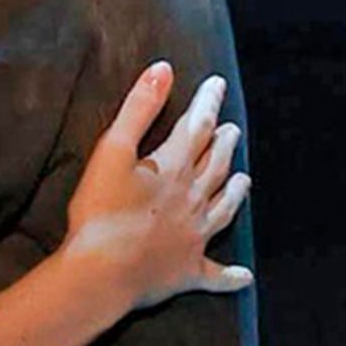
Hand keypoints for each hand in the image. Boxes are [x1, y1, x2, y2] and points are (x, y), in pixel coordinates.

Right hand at [63, 63, 253, 310]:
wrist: (101, 273)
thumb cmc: (101, 211)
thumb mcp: (112, 150)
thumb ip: (139, 109)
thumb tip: (163, 69)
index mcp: (175, 168)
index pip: (199, 126)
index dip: (208, 103)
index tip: (217, 84)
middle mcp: (193, 199)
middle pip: (217, 165)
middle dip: (224, 143)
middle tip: (232, 130)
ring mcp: (194, 237)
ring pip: (224, 209)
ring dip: (235, 193)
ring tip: (244, 180)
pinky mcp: (187, 271)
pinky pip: (216, 274)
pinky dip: (231, 276)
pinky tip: (244, 276)